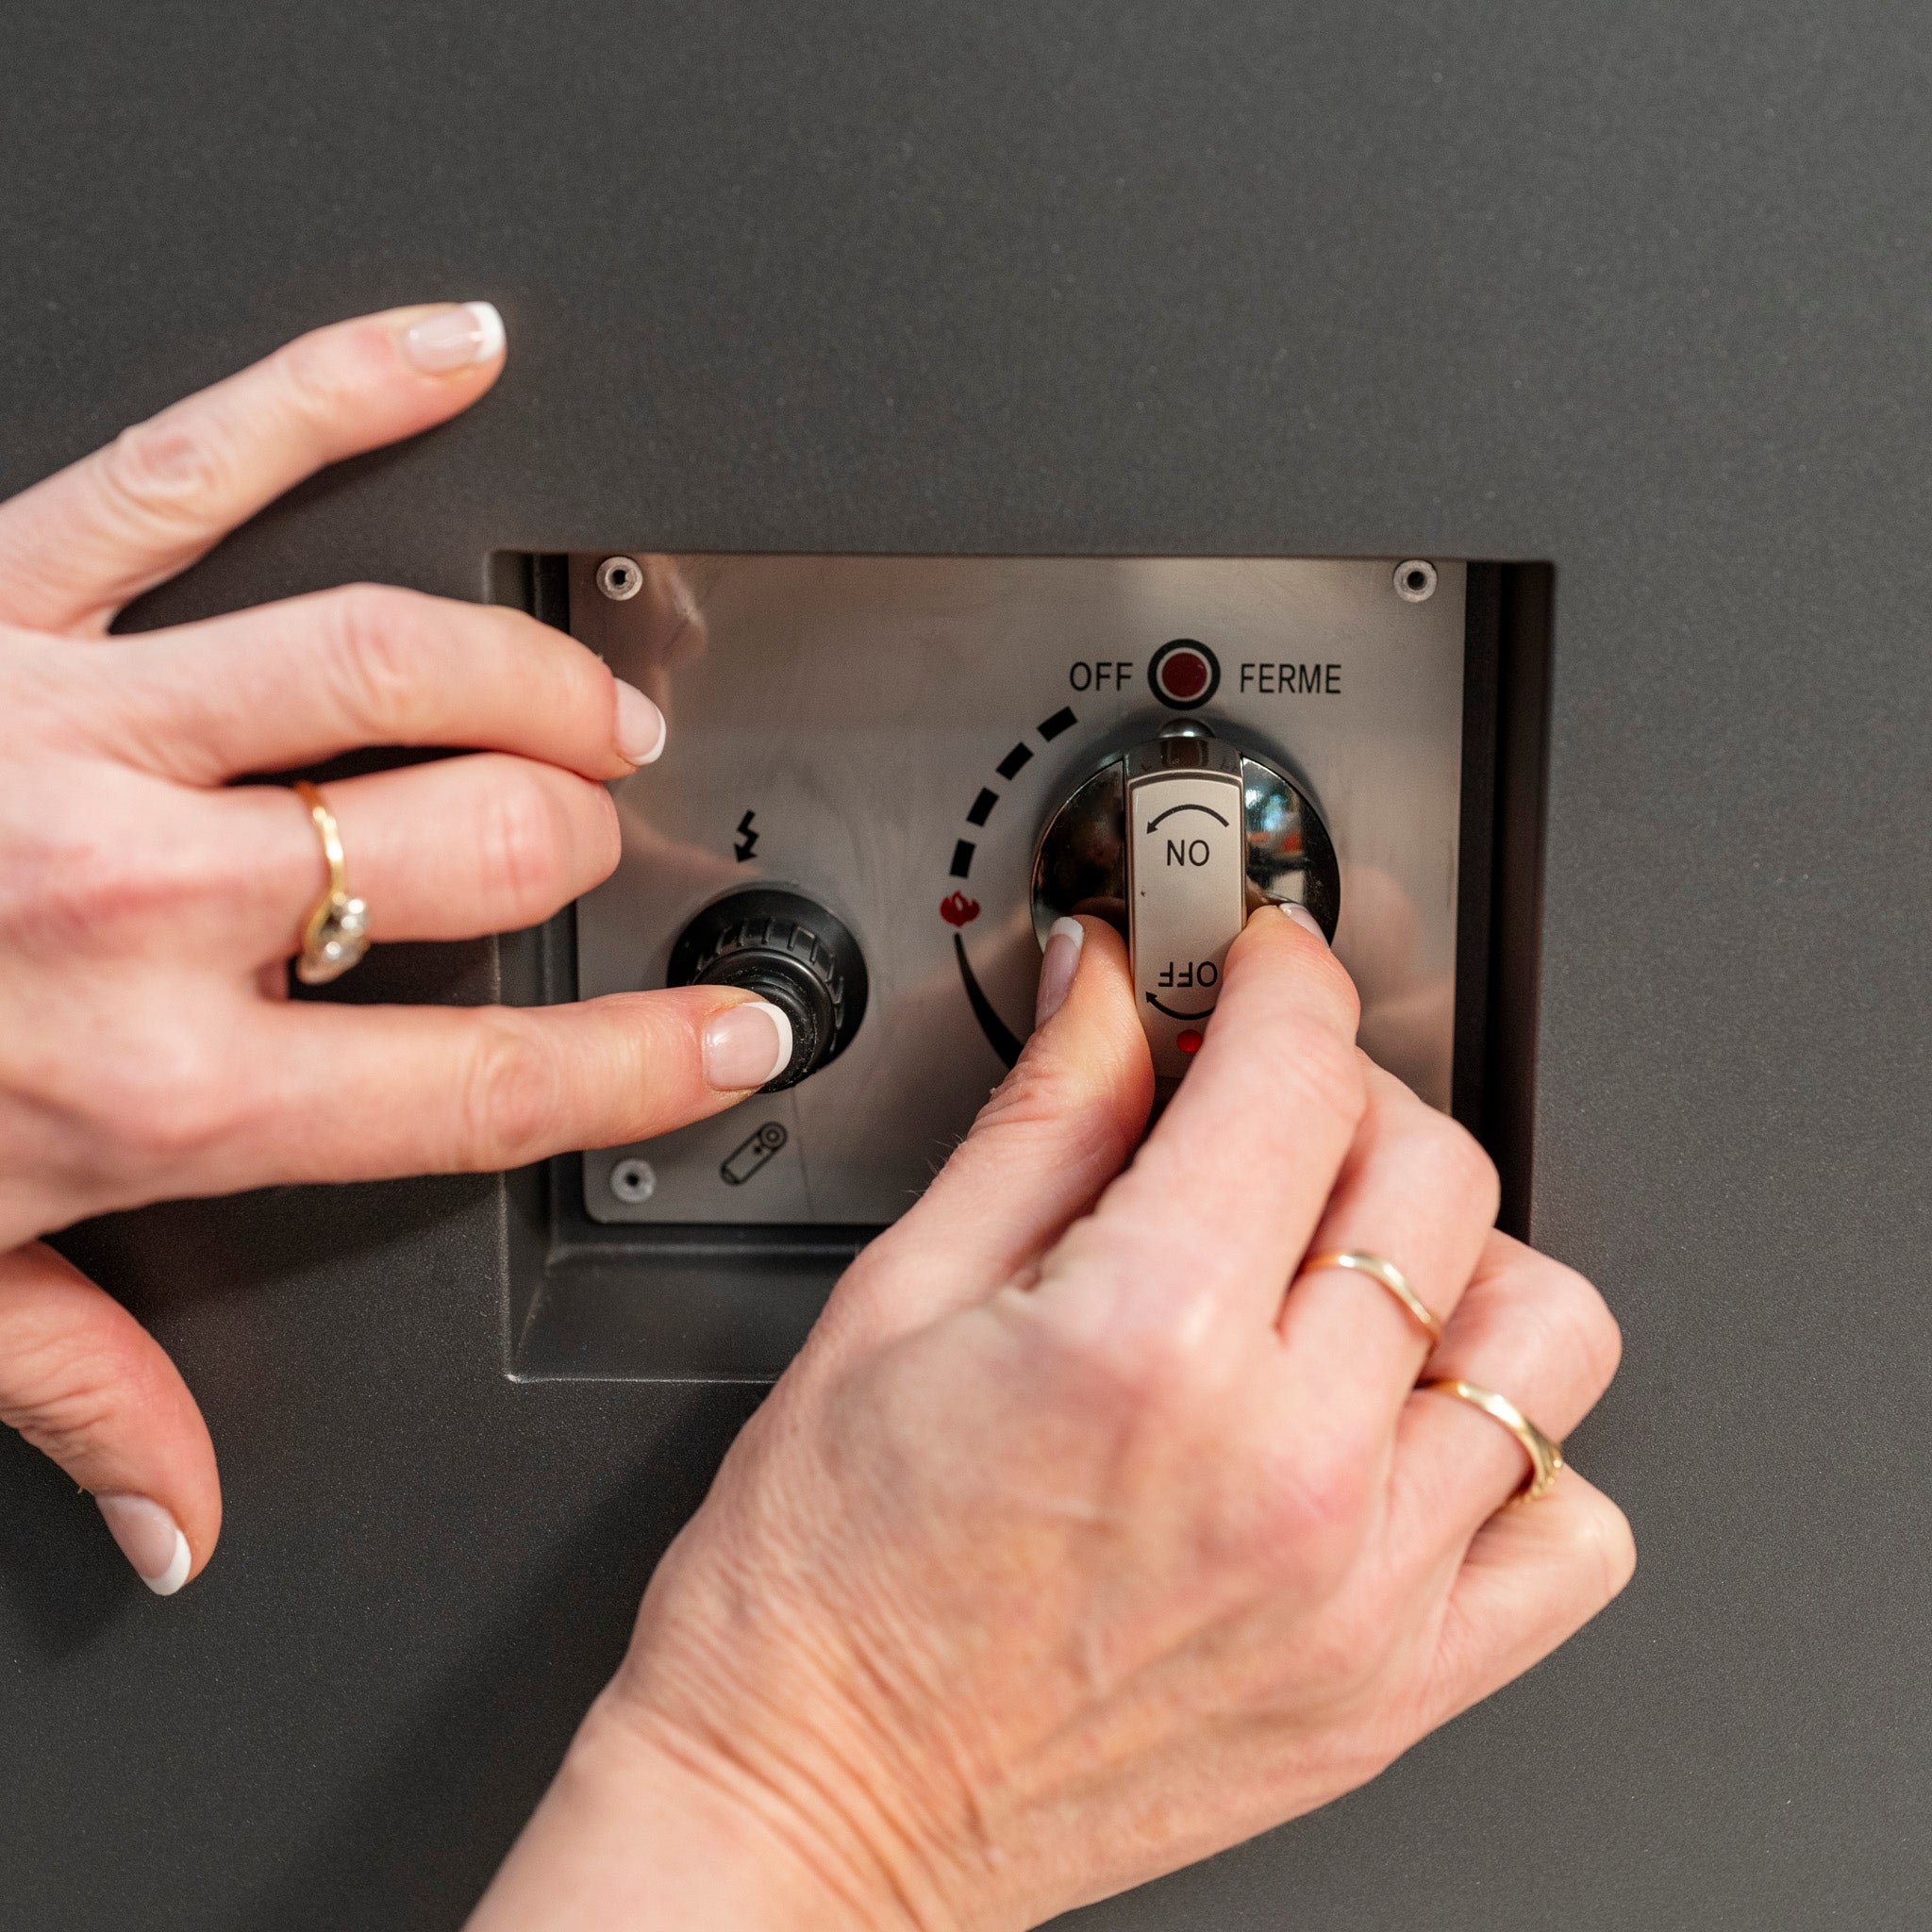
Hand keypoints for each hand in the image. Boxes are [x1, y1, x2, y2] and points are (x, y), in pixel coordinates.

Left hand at [0, 305, 791, 1593]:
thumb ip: (86, 1405)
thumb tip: (184, 1523)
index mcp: (152, 1090)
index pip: (485, 1083)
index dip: (647, 1059)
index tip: (728, 1030)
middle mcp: (141, 900)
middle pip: (486, 849)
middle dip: (589, 850)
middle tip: (606, 849)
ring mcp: (80, 729)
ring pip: (399, 660)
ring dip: (540, 674)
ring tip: (595, 696)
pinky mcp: (1, 590)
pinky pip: (200, 463)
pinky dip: (341, 389)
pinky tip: (451, 355)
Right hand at [473, 910, 1631, 1929]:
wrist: (821, 1798)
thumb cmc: (823, 1579)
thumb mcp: (898, 1297)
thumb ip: (1043, 1118)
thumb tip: (1110, 990)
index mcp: (1144, 1336)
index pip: (1296, 1072)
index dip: (1277, 977)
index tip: (1256, 968)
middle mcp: (1285, 1459)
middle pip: (1435, 1169)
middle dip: (1348, 1095)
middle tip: (1266, 1112)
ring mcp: (1364, 1582)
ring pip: (1542, 1326)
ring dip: (1456, 1259)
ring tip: (1347, 1271)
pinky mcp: (1399, 1682)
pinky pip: (1573, 1528)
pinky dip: (1516, 1447)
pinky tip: (1406, 1429)